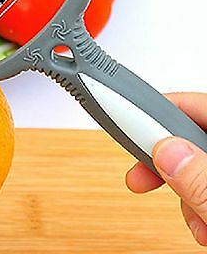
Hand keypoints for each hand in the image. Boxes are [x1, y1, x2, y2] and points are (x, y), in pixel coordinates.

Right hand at [126, 92, 206, 245]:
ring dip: (181, 189)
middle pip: (188, 136)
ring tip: (193, 221)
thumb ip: (201, 180)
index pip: (194, 106)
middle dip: (161, 159)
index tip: (129, 121)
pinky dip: (195, 202)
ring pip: (194, 164)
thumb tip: (166, 151)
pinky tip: (202, 223)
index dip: (159, 110)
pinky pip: (203, 183)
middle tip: (139, 177)